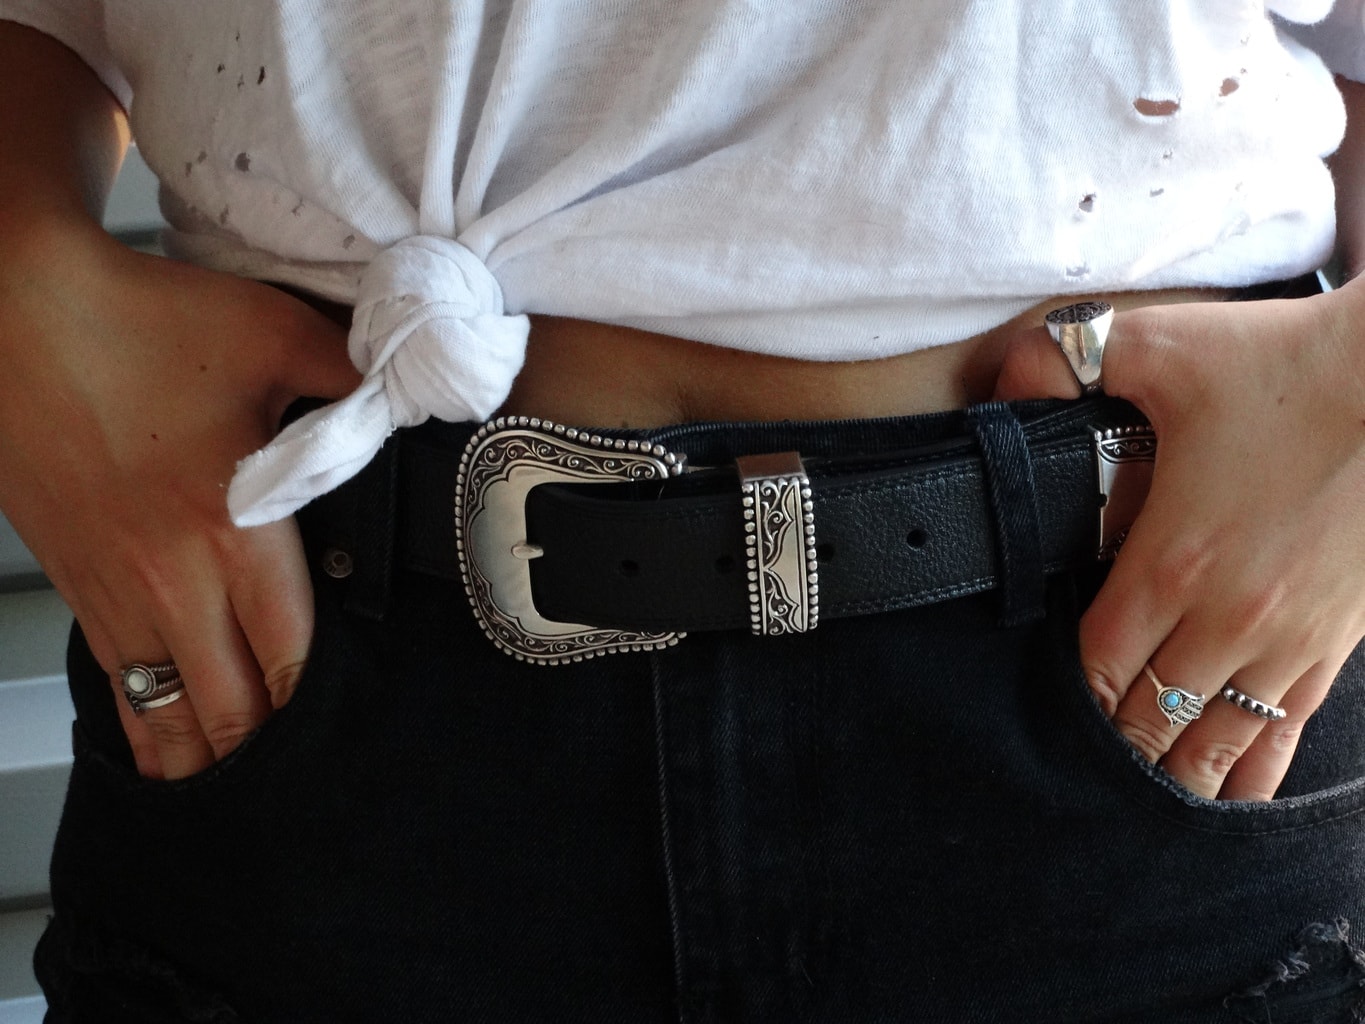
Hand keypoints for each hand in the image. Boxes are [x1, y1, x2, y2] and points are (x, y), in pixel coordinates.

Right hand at [0, 222, 358, 778]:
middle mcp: (172, 580)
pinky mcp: (73, 581)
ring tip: (237, 794)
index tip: (353, 729)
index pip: (293, 656)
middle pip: (232, 707)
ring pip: (165, 713)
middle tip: (307, 777)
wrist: (13, 307)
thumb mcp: (277, 337)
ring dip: (206, 755)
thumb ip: (354, 385)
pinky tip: (164, 750)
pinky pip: (116, 682)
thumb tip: (415, 400)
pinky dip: (147, 725)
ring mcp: (114, 589)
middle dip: (270, 747)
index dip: (322, 704)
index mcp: (233, 532)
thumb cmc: (141, 320)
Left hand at [994, 284, 1364, 799]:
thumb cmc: (1285, 362)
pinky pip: (1288, 727)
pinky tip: (1238, 798)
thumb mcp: (1157, 343)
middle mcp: (1227, 617)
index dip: (1063, 697)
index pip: (1095, 665)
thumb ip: (1061, 361)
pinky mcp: (1338, 637)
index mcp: (1171, 563)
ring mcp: (1289, 637)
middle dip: (1112, 744)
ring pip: (1217, 737)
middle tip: (1077, 770)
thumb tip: (1003, 386)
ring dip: (1175, 771)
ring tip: (1140, 803)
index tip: (1039, 715)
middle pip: (1149, 715)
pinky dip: (1255, 767)